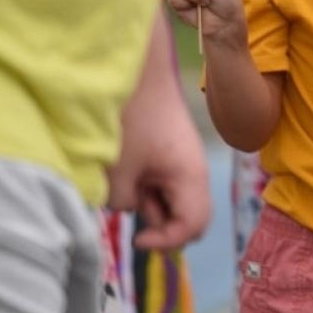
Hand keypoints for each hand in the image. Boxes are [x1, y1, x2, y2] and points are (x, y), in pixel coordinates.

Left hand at [108, 81, 210, 251]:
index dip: (166, 241)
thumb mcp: (118, 169)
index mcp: (190, 177)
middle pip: (190, 217)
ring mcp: (182, 161)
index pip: (192, 227)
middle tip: (133, 217)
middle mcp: (193, 172)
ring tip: (121, 185)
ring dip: (148, 204)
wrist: (137, 70)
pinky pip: (163, 183)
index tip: (136, 238)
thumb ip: (122, 202)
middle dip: (162, 226)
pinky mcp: (168, 152)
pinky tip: (124, 171)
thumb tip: (126, 207)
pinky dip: (145, 188)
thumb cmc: (130, 117)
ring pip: (173, 200)